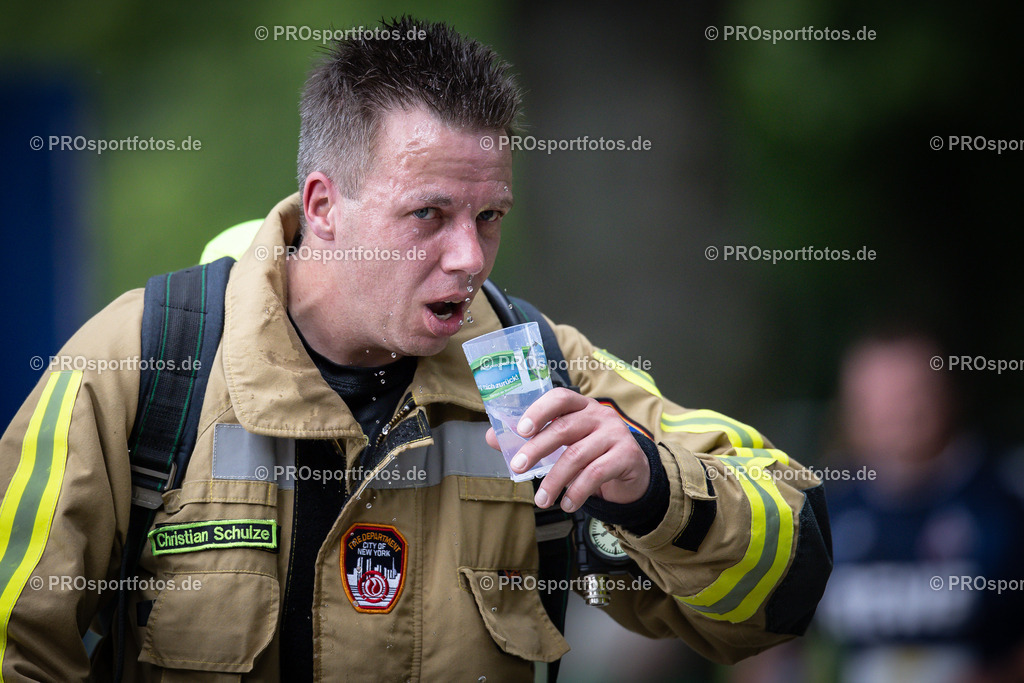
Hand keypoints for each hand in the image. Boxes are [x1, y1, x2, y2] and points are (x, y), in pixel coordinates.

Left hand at [484, 388, 649, 511]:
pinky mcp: (626, 455)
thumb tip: (491, 438)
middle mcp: (599, 415)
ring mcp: (615, 434)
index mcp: (581, 406)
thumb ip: (531, 439)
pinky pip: (596, 474)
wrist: (632, 472)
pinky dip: (577, 491)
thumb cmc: (591, 453)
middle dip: (536, 449)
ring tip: (541, 500)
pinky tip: (566, 503)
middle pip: (563, 428)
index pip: (560, 398)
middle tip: (518, 468)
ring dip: (554, 480)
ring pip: (577, 455)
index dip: (539, 411)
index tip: (520, 430)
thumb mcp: (563, 444)